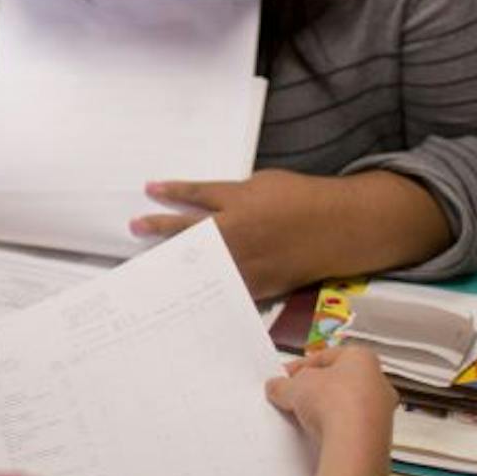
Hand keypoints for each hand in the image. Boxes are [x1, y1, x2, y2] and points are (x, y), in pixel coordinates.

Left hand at [133, 169, 339, 298]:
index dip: (171, 192)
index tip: (149, 189)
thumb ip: (234, 195)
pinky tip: (190, 291)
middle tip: (136, 226)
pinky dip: (208, 286)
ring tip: (154, 262)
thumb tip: (211, 205)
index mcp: (238, 201)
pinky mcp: (259, 283)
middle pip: (189, 231)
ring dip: (177, 261)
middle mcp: (237, 231)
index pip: (196, 195)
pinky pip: (226, 285)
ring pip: (202, 262)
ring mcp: (246, 260)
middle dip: (160, 227)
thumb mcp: (264, 184)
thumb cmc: (303, 198)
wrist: (340, 227)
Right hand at [267, 345, 397, 451]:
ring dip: (327, 411)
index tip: (285, 378)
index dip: (301, 367)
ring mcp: (383, 411)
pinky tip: (321, 436)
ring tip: (304, 420)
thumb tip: (276, 387)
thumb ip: (282, 384)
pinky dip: (337, 430)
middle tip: (294, 398)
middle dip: (315, 389)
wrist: (354, 444)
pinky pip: (353, 428)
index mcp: (363, 358)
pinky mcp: (380, 437)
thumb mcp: (294, 387)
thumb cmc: (332, 402)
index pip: (325, 357)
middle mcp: (379, 381)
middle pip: (339, 382)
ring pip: (348, 406)